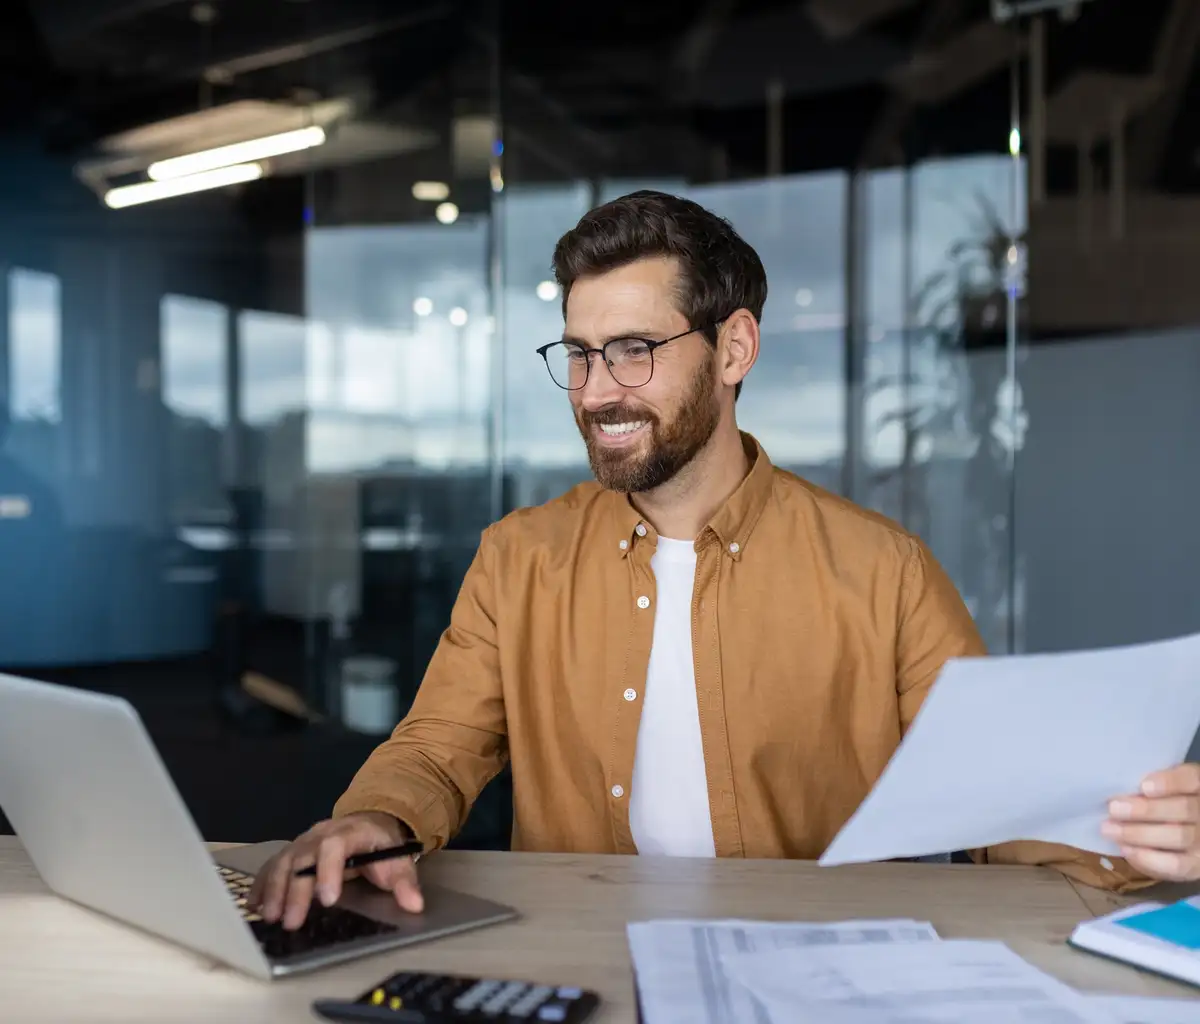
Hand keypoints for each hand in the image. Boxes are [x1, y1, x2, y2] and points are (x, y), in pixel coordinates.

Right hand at [248, 812, 423, 929]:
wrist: (368, 823)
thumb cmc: (381, 846)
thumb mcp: (398, 859)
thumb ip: (405, 881)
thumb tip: (414, 904)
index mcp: (350, 832)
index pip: (335, 846)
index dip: (329, 871)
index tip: (327, 900)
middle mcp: (321, 834)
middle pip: (303, 857)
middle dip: (296, 890)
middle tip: (292, 921)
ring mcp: (303, 842)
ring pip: (284, 861)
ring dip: (274, 889)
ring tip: (271, 918)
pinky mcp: (291, 852)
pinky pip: (272, 865)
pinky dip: (261, 884)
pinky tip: (254, 906)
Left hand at [1103, 763, 1199, 880]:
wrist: (1177, 836)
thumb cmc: (1159, 803)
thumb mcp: (1159, 789)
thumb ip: (1147, 787)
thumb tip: (1117, 791)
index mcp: (1197, 785)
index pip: (1190, 779)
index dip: (1169, 782)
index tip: (1143, 786)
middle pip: (1183, 808)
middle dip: (1146, 810)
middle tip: (1113, 808)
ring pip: (1179, 836)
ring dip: (1140, 833)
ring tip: (1111, 830)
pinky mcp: (1196, 865)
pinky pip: (1177, 864)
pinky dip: (1150, 858)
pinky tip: (1127, 850)